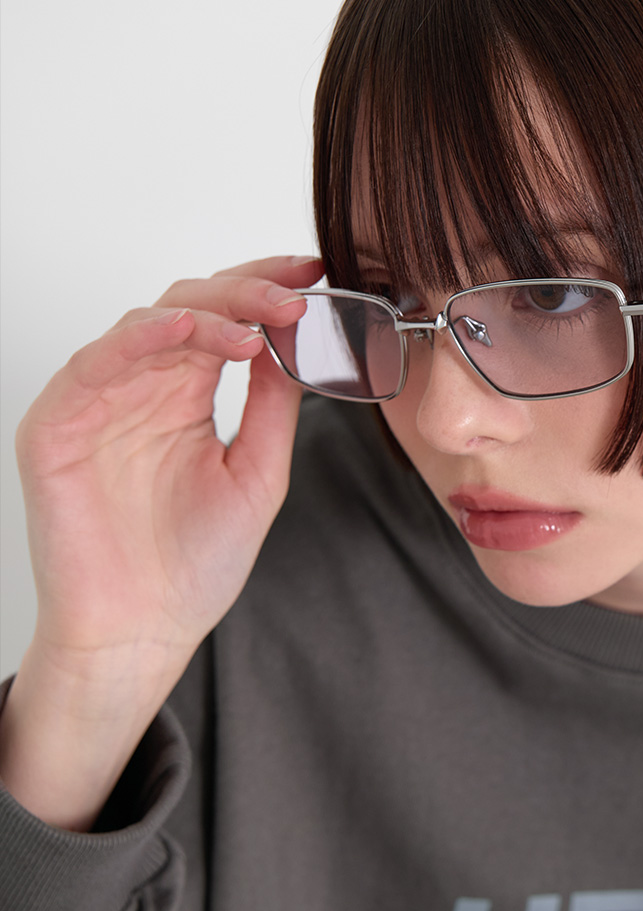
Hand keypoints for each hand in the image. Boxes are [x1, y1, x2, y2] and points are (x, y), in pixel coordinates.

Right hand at [15, 253, 322, 692]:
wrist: (142, 633)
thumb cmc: (191, 570)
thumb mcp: (258, 477)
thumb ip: (275, 408)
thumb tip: (297, 341)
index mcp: (185, 398)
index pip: (225, 323)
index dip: (266, 292)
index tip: (316, 277)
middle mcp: (142, 390)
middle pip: (190, 310)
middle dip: (247, 294)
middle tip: (295, 295)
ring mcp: (98, 403)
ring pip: (148, 325)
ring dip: (207, 313)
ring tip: (258, 321)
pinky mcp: (58, 425)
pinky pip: (95, 363)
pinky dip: (140, 340)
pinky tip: (187, 333)